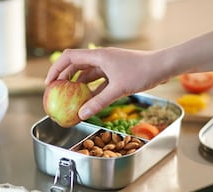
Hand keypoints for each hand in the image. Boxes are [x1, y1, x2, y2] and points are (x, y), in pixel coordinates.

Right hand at [45, 47, 170, 119]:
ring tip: (70, 99)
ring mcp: (108, 65)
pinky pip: (98, 80)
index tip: (49, 83)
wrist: (163, 66)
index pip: (69, 58)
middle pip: (75, 65)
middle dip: (64, 78)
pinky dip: (92, 90)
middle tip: (56, 92)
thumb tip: (81, 114)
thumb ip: (99, 102)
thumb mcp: (118, 89)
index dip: (56, 69)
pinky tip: (89, 101)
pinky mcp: (116, 72)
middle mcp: (101, 58)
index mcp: (98, 56)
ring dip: (78, 85)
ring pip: (87, 74)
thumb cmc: (142, 72)